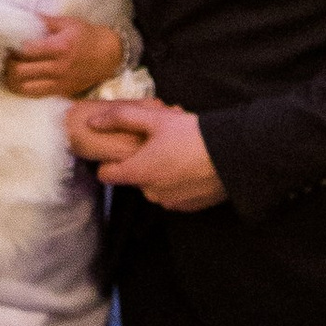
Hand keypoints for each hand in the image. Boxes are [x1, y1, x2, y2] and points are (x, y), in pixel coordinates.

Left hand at [3, 15, 127, 99]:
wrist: (110, 55)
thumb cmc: (87, 35)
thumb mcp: (67, 22)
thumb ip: (43, 21)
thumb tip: (20, 15)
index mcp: (60, 47)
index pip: (25, 50)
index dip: (12, 45)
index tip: (8, 40)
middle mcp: (58, 68)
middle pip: (19, 71)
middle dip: (8, 62)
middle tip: (8, 55)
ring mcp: (59, 83)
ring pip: (22, 88)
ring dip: (11, 78)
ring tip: (12, 67)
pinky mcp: (60, 93)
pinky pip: (33, 95)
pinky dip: (22, 87)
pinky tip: (21, 78)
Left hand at [66, 96, 223, 209]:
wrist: (233, 155)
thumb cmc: (191, 135)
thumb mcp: (155, 119)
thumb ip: (121, 118)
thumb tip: (92, 122)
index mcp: (138, 172)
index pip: (106, 174)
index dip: (109, 159)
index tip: (122, 147)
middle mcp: (150, 193)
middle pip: (133, 177)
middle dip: (141, 161)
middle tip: (160, 142)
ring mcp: (170, 202)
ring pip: (153, 185)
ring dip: (159, 172)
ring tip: (178, 151)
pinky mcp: (188, 207)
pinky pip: (172, 194)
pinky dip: (176, 182)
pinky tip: (189, 166)